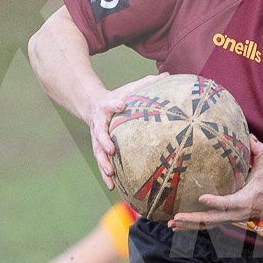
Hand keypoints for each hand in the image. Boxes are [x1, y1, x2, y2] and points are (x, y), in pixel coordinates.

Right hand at [87, 74, 166, 189]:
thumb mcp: (130, 88)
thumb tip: (169, 74)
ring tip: (110, 175)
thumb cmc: (120, 98)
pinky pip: (102, 163)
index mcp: (107, 107)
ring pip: (98, 152)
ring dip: (103, 163)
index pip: (110, 104)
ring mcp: (97, 138)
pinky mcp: (99, 149)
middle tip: (110, 149)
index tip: (122, 104)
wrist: (94, 106)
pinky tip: (112, 187)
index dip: (115, 104)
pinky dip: (106, 175)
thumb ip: (146, 83)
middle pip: (99, 133)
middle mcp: (100, 124)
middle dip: (104, 141)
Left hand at [168, 137, 262, 231]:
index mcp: (243, 201)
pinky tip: (176, 227)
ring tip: (171, 224)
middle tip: (176, 217)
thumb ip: (258, 154)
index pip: (228, 203)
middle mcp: (233, 213)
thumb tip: (250, 137)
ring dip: (188, 225)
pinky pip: (205, 226)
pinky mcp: (222, 220)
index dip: (215, 202)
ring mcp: (227, 219)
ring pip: (206, 225)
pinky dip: (190, 227)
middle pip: (211, 219)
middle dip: (193, 219)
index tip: (201, 198)